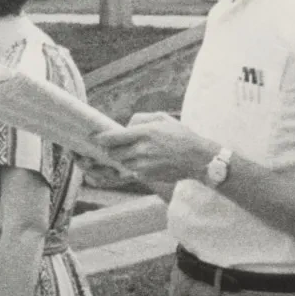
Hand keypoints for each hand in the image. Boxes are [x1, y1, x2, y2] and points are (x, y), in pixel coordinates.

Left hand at [94, 113, 219, 184]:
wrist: (198, 158)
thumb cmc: (181, 136)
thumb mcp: (162, 118)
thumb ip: (140, 119)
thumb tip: (125, 126)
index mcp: (144, 133)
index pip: (113, 137)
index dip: (101, 138)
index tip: (96, 138)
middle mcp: (142, 150)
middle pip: (113, 153)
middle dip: (111, 149)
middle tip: (113, 146)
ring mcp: (144, 166)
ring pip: (122, 163)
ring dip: (123, 158)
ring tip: (133, 153)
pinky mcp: (148, 176)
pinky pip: (132, 172)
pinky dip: (134, 167)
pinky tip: (145, 162)